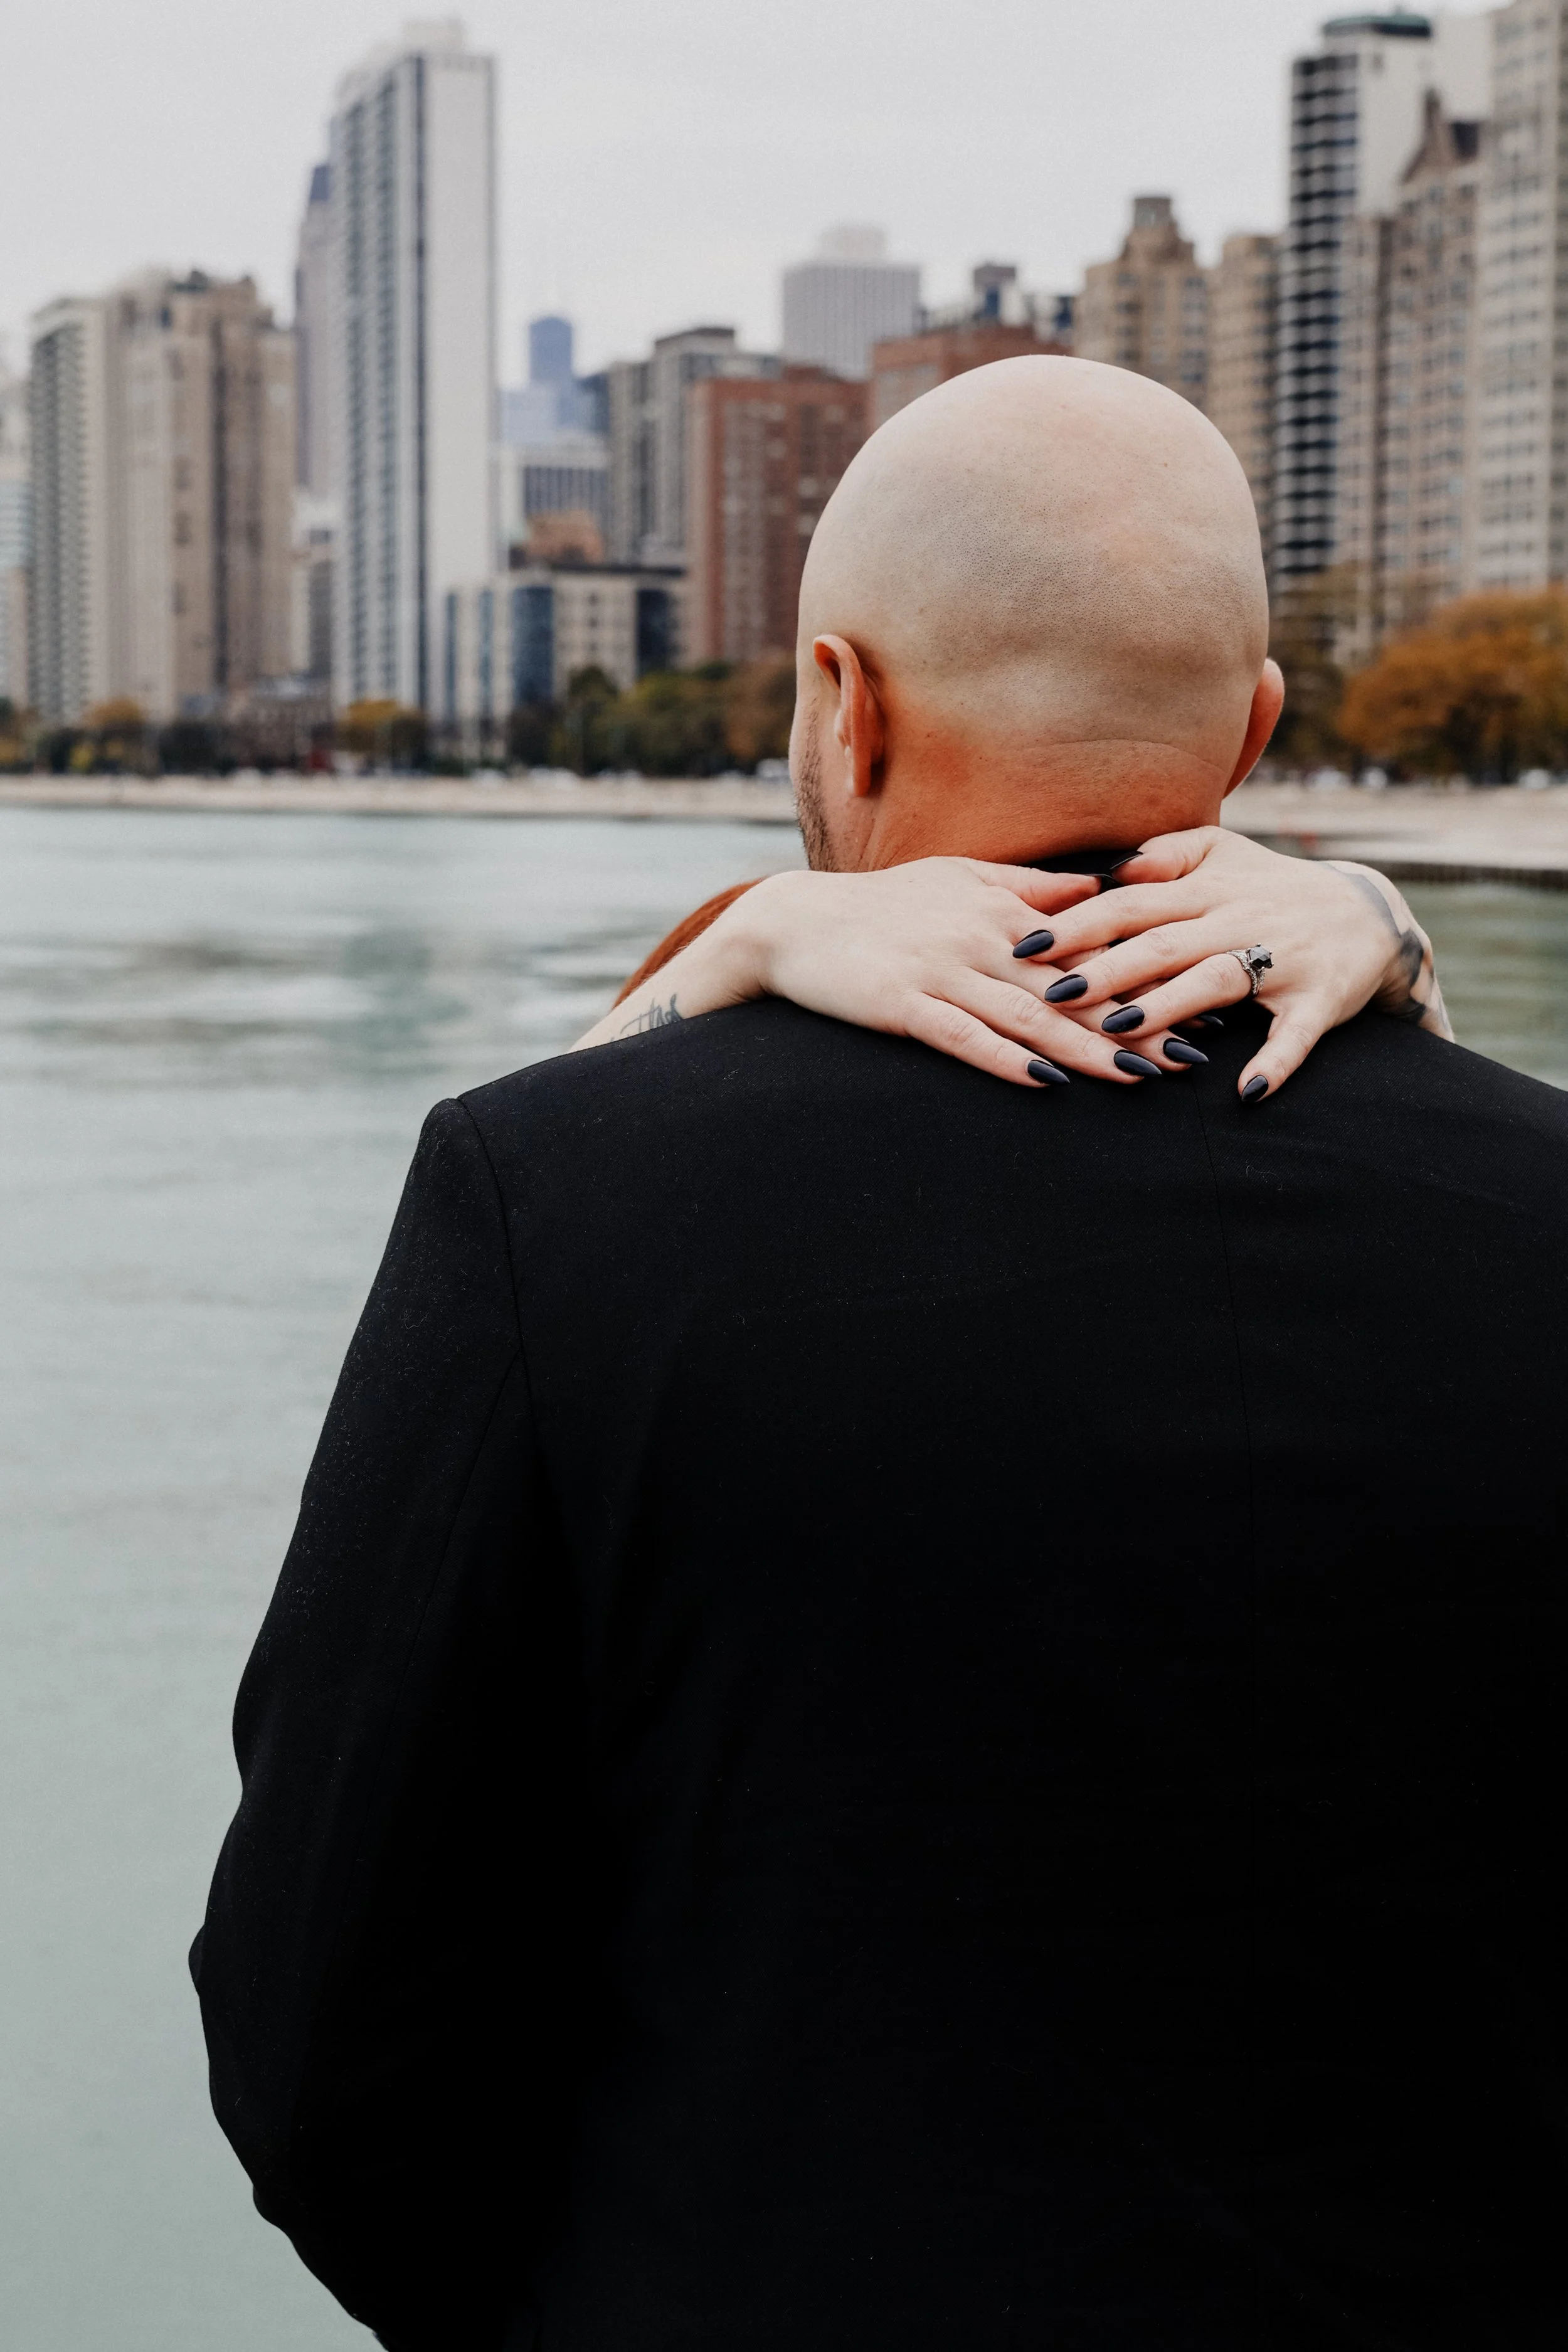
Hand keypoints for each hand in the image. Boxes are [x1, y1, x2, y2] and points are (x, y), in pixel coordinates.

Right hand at [575, 833, 1450, 1101]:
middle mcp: (980, 938)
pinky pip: (961, 1038)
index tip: (1203, 991)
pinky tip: (1044, 1081)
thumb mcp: (955, 881)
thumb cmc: (878, 905)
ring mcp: (940, 973)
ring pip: (1028, 1015)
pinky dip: (1003, 1058)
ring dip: (1085, 1048)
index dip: (1146, 970)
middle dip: (1136, 1019)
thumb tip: (1095, 889)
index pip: (1088, 945)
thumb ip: (1026, 889)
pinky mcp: (903, 1005)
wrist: (791, 924)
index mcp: (999, 910)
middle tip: (1196, 1049)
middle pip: (1073, 986)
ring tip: (1140, 1077)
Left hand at [1025, 827, 1452, 1098]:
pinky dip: (1275, 1063)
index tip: (1026, 944)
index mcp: (1208, 888)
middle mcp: (1240, 920)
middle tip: (1051, 994)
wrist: (1370, 914)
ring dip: (1168, 1006)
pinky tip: (1246, 1093)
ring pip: (1218, 980)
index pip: (1131, 902)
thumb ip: (1164, 853)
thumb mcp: (1223, 853)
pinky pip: (1296, 1035)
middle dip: (1106, 968)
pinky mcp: (1318, 1000)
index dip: (1078, 922)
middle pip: (1163, 942)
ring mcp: (1282, 960)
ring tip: (1118, 1031)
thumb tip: (1109, 866)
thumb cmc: (1273, 887)